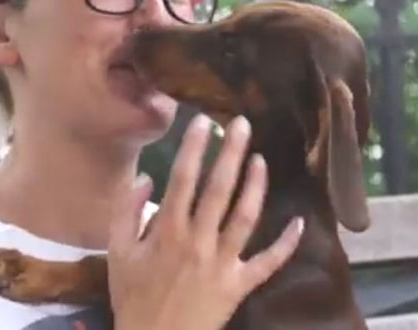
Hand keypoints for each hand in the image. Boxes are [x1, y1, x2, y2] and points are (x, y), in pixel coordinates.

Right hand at [108, 115, 302, 329]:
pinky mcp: (239, 284)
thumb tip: (147, 178)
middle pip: (219, 189)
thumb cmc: (133, 296)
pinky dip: (285, 244)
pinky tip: (300, 222)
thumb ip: (126, 212)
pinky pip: (267, 263)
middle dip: (231, 153)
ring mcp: (223, 263)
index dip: (193, 147)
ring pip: (246, 217)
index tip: (202, 121)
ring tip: (262, 159)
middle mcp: (199, 241)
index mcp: (167, 231)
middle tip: (242, 124)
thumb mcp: (117, 253)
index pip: (183, 179)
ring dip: (256, 186)